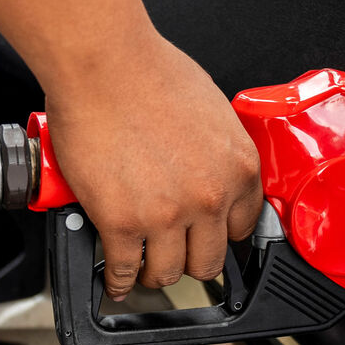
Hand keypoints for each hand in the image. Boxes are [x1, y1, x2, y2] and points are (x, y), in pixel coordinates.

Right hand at [45, 36, 261, 299]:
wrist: (102, 64)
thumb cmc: (147, 70)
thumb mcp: (210, 110)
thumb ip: (215, 152)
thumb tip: (205, 169)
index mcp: (238, 168)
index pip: (242, 227)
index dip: (218, 234)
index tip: (205, 236)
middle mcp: (209, 198)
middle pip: (208, 260)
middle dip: (189, 259)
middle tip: (174, 254)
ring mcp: (165, 215)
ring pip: (167, 273)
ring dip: (154, 273)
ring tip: (143, 267)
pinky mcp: (121, 223)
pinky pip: (124, 270)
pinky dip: (118, 280)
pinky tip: (115, 279)